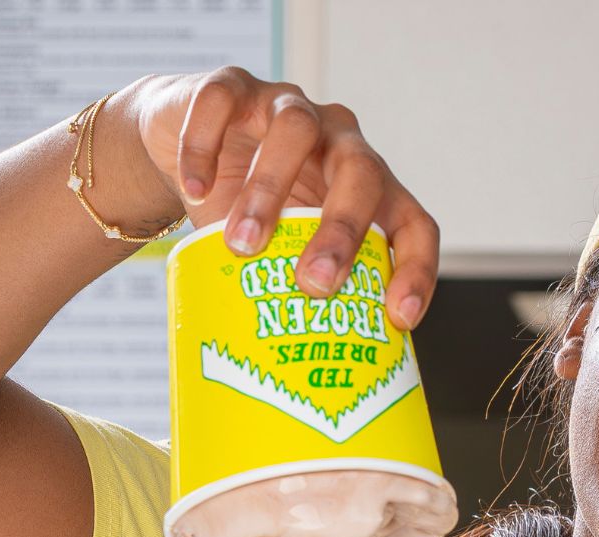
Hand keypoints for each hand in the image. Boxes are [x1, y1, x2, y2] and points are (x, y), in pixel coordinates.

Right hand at [128, 68, 438, 329]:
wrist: (181, 149)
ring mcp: (286, 106)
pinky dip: (207, 147)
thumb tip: (294, 387)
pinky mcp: (232, 87)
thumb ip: (291, 293)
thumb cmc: (244, 214)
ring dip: (270, 189)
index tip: (399, 317)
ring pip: (295, 131)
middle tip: (313, 283)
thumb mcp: (276, 255)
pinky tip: (194, 189)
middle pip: (363, 172)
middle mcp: (339, 141)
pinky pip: (224, 103)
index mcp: (367, 188)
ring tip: (241, 244)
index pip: (412, 222)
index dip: (417, 268)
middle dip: (342, 230)